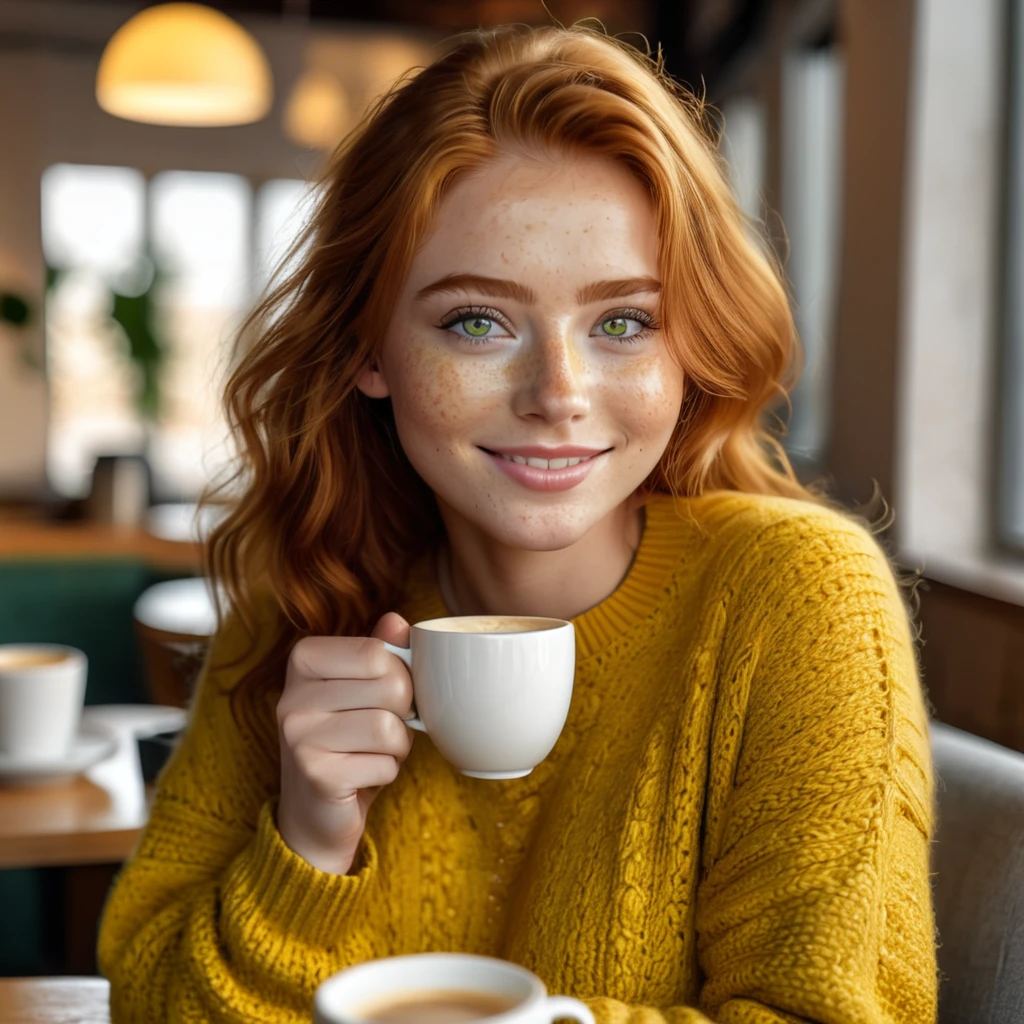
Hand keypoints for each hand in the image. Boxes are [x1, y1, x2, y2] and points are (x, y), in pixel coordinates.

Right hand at [275, 612, 412, 873]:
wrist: (316, 813)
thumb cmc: (346, 739)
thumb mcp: (362, 687)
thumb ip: (379, 650)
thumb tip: (398, 621)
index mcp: (302, 659)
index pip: (376, 651)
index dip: (398, 673)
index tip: (384, 693)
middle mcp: (292, 695)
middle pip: (390, 685)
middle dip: (402, 711)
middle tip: (381, 728)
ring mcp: (298, 736)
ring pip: (389, 726)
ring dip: (397, 745)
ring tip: (374, 750)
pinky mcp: (315, 774)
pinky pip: (385, 763)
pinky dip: (387, 771)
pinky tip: (363, 774)